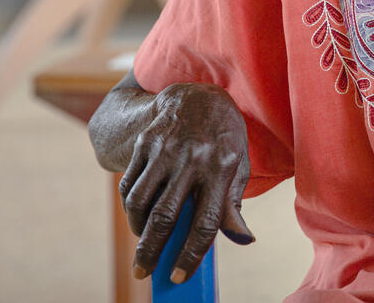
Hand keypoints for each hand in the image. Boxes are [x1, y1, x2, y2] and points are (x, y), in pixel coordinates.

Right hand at [119, 83, 253, 283]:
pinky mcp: (145, 143)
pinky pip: (130, 185)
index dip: (191, 254)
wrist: (198, 97)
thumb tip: (243, 239)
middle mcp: (192, 158)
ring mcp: (166, 149)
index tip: (178, 277)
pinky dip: (131, 208)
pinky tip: (138, 218)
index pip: (206, 221)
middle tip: (143, 273)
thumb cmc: (223, 140)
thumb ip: (234, 203)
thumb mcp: (238, 166)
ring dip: (138, 231)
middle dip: (151, 251)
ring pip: (141, 202)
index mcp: (222, 168)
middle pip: (166, 216)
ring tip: (142, 246)